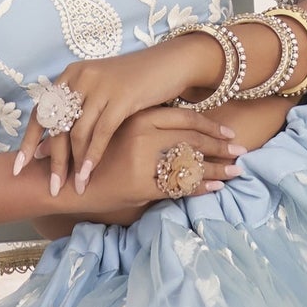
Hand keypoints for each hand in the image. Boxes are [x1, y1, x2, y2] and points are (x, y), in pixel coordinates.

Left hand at [12, 33, 225, 197]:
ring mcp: (100, 86)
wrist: (171, 63)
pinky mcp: (121, 96)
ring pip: (76, 132)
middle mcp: (80, 78)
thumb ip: (77, 114)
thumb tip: (47, 147)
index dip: (29, 140)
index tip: (20, 167)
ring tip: (73, 187)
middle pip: (56, 125)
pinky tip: (90, 173)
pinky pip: (100, 132)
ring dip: (73, 163)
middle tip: (51, 187)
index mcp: (71, 75)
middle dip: (53, 160)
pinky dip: (93, 155)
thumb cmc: (137, 83)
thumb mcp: (101, 93)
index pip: (41, 111)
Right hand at [38, 105, 244, 231]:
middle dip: (222, 147)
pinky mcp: (140, 184)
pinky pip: (178, 186)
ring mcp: (143, 160)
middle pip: (194, 140)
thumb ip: (144, 127)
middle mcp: (143, 135)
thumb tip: (174, 129)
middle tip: (242, 152)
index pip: (185, 118)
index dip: (210, 126)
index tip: (229, 133)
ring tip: (237, 172)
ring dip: (218, 168)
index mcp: (139, 117)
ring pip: (191, 163)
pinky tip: (216, 188)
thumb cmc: (90, 156)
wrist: (63, 179)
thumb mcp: (118, 132)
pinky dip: (201, 187)